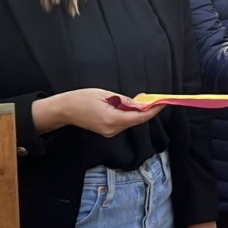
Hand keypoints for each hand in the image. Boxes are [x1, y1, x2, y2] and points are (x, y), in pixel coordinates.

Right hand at [35, 88, 162, 137]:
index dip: (152, 111)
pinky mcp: (107, 132)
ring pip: (130, 122)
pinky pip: (123, 123)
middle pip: (136, 121)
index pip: (138, 117)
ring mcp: (109, 132)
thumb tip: (139, 104)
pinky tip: (131, 106)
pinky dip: (130, 115)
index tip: (162, 103)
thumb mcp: (104, 94)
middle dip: (147, 111)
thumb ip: (123, 100)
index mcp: (111, 119)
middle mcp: (112, 129)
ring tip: (144, 101)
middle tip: (156, 100)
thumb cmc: (81, 98)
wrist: (64, 110)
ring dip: (138, 112)